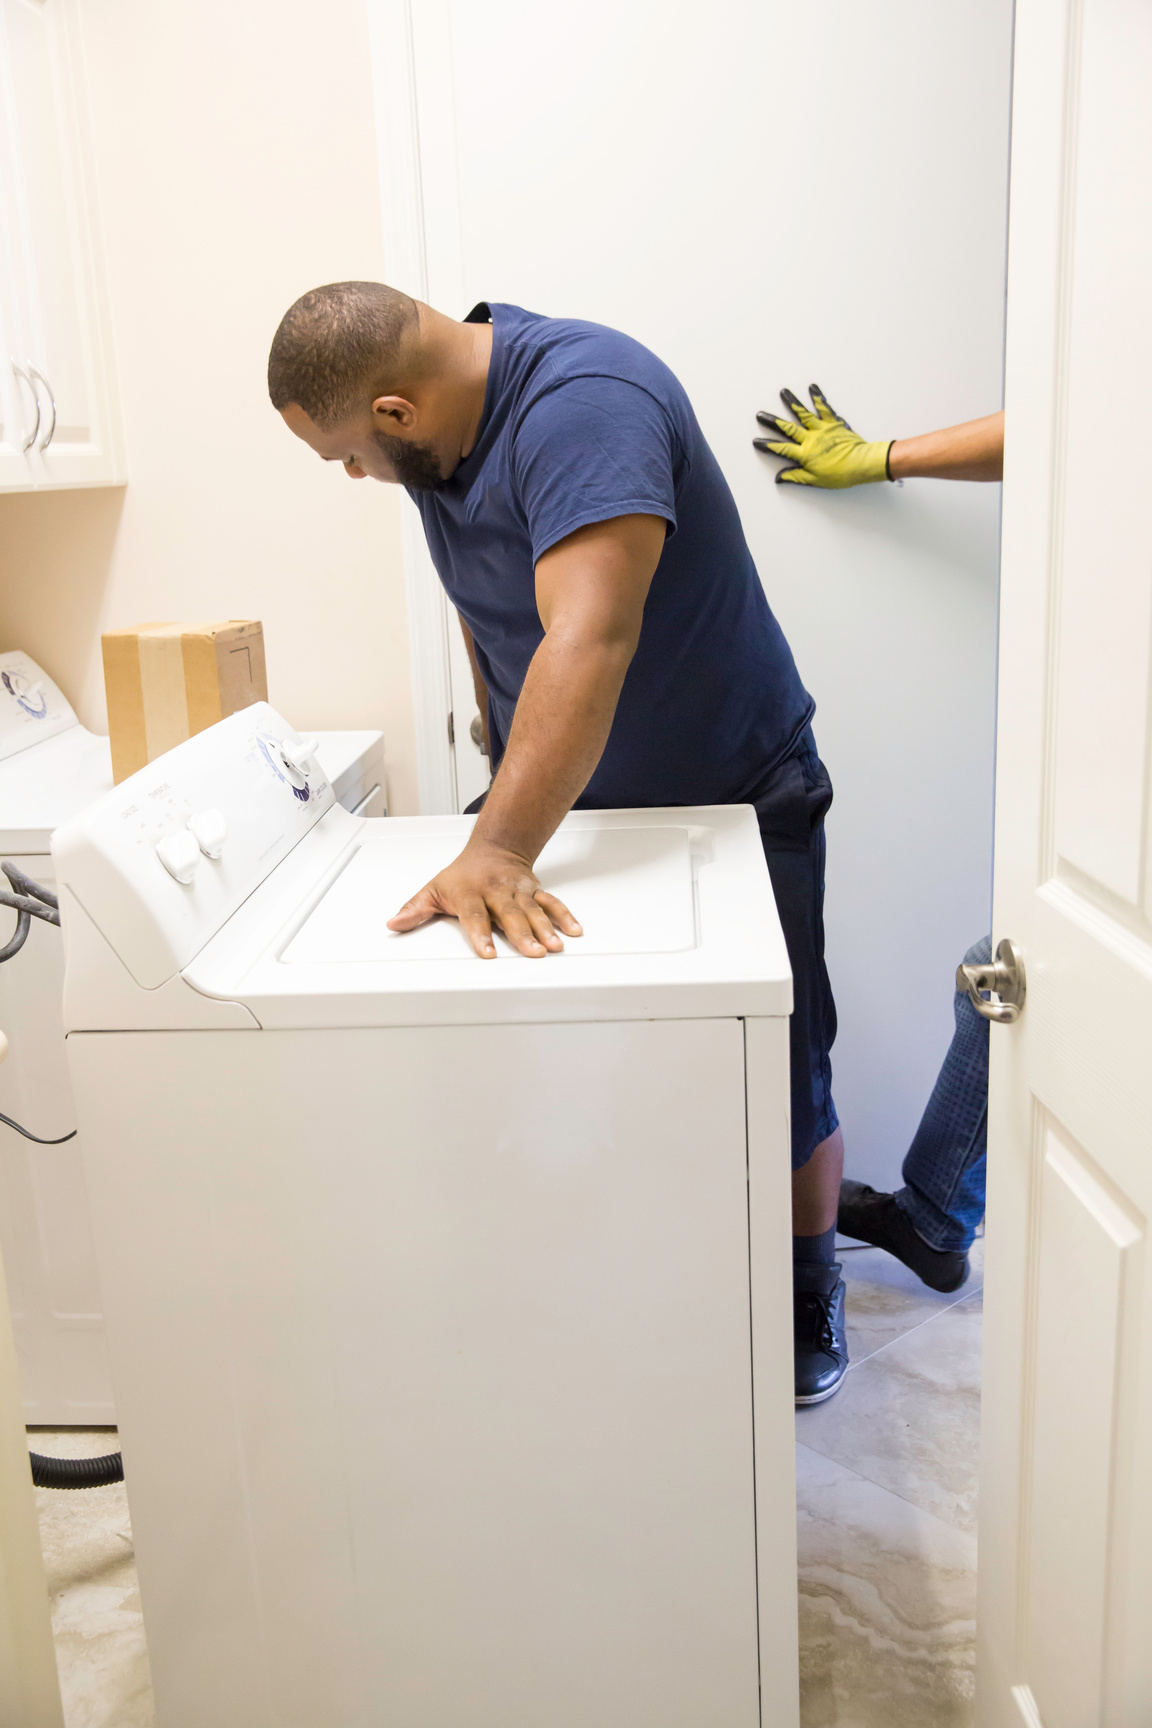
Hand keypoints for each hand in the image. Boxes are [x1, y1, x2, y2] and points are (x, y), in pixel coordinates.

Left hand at [386, 838, 582, 958]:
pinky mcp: (535, 891)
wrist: (494, 848)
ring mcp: (518, 891)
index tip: (489, 954)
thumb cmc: (462, 874)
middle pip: (510, 915)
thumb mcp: (433, 889)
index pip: (475, 916)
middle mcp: (497, 891)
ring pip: (534, 910)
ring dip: (546, 928)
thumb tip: (393, 924)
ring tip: (555, 946)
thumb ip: (415, 910)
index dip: (481, 936)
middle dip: (523, 934)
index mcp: (470, 893)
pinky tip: (573, 931)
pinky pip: (551, 903)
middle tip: (534, 952)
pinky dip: (564, 916)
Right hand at [753, 385, 891, 487]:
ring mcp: (822, 429)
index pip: (782, 449)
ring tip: (784, 392)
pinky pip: (825, 408)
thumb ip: (796, 477)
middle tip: (761, 414)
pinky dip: (818, 398)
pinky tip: (812, 388)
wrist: (862, 463)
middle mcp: (811, 439)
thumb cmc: (841, 474)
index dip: (769, 445)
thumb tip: (780, 478)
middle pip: (788, 428)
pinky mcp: (834, 423)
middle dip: (773, 421)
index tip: (757, 441)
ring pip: (804, 414)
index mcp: (805, 454)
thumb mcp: (815, 480)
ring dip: (792, 403)